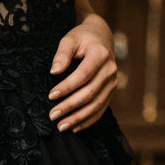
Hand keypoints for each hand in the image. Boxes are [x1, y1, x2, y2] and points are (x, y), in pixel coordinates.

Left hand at [48, 15, 117, 132]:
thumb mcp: (70, 39)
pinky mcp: (110, 91)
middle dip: (69, 106)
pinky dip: (88, 120)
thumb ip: (62, 54)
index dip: (67, 87)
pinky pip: (101, 109)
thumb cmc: (82, 38)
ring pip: (96, 104)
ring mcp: (112, 82)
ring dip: (78, 118)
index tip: (51, 96)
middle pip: (89, 93)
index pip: (83, 75)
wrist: (100, 37)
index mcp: (100, 54)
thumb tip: (54, 71)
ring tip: (61, 126)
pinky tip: (75, 128)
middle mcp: (110, 69)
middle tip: (52, 116)